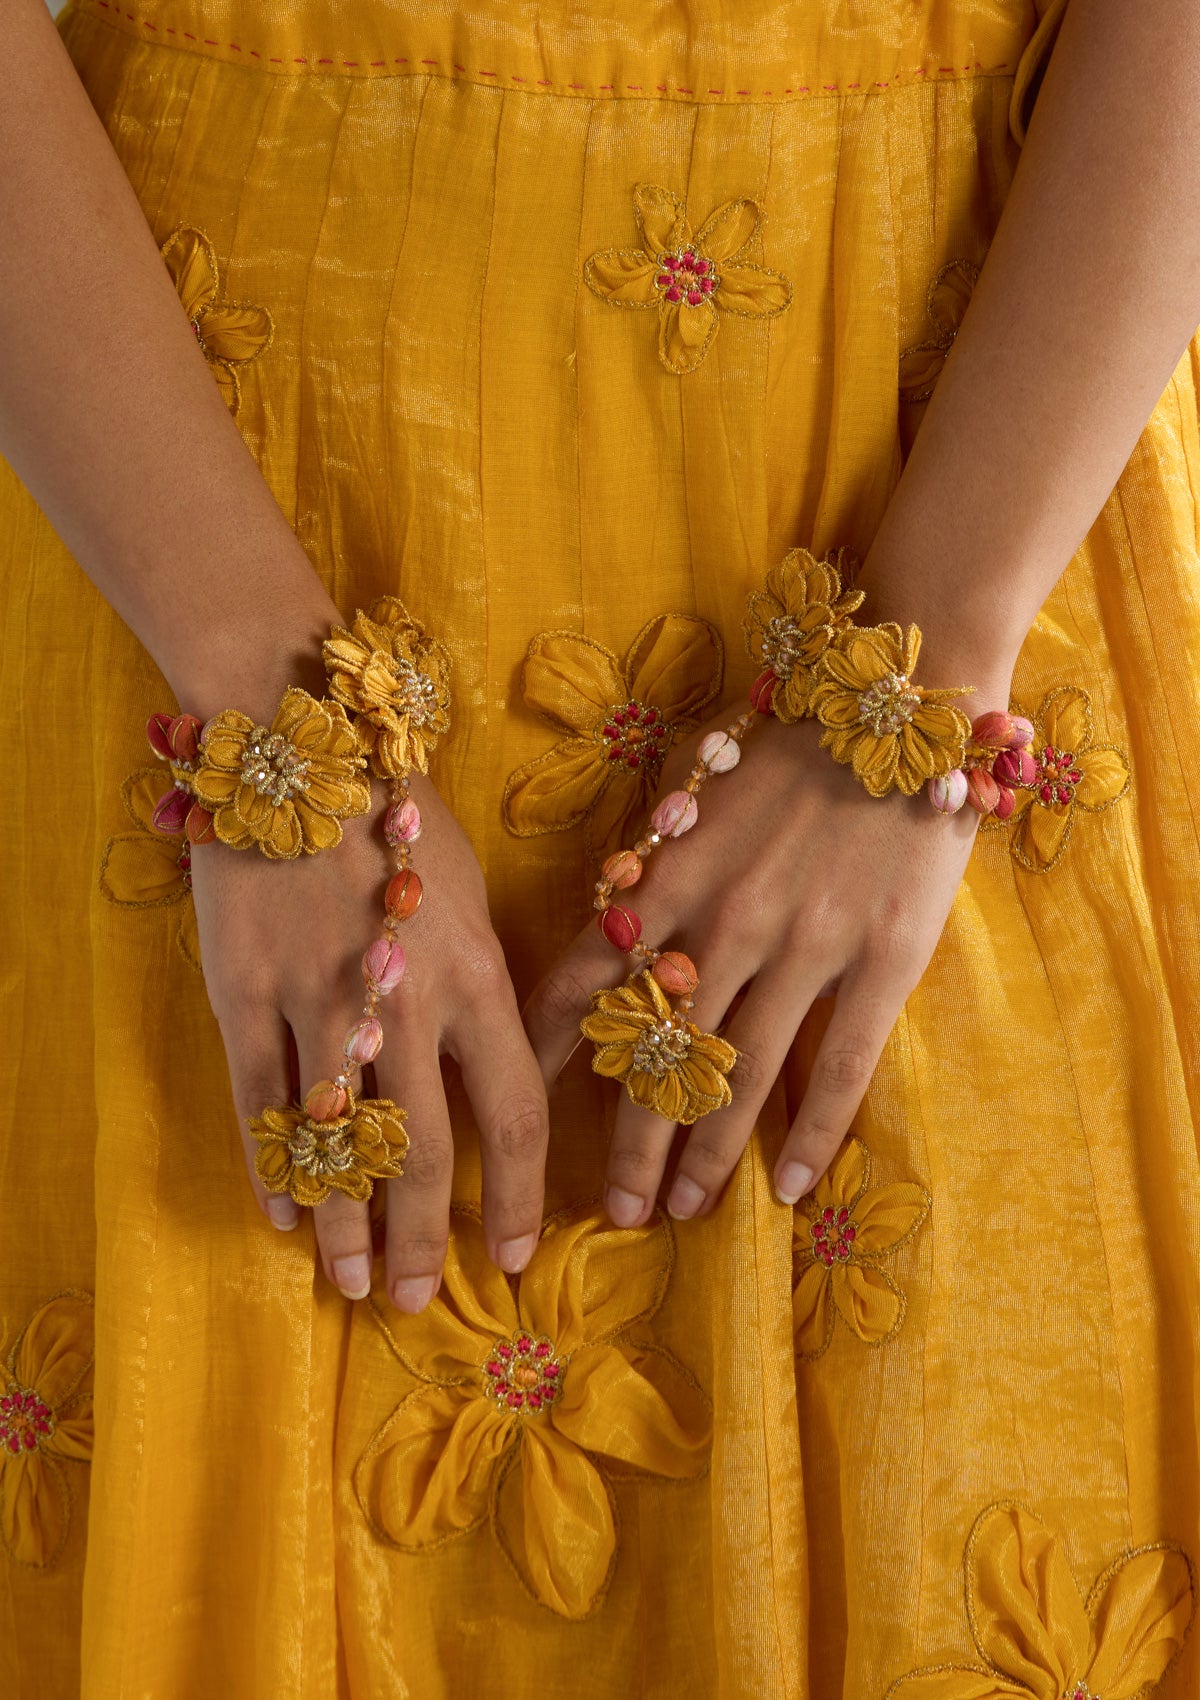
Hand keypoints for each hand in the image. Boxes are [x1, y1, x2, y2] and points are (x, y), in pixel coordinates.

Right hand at [191, 772, 548, 1307]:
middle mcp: (405, 1000)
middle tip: (414, 1299)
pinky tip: (285, 1216)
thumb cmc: (398, 812)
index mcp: (478, 974)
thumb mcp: (469, 892)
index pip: (514, 1116)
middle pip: (423, 1151)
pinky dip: (274, 1167)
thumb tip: (500, 1068)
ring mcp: (318, 999)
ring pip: (338, 1141)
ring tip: (351, 1284)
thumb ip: (485, 985)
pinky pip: (260, 1101)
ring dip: (347, 1226)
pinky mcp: (243, 991)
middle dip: (423, 1239)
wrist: (295, 741)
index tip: (517, 1253)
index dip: (520, 1198)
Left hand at [524, 701, 1001, 1226]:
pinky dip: (811, 1135)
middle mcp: (721, 922)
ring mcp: (804, 945)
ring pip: (740, 1077)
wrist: (899, 701)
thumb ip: (651, 863)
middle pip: (658, 1057)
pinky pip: (841, 1067)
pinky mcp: (882, 959)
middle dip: (629, 1144)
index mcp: (666, 877)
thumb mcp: (693, 788)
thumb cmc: (787, 743)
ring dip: (705, 1154)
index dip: (549, 1053)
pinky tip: (787, 1186)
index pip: (583, 980)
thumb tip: (607, 929)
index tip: (523, 1111)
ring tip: (683, 1209)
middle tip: (616, 1212)